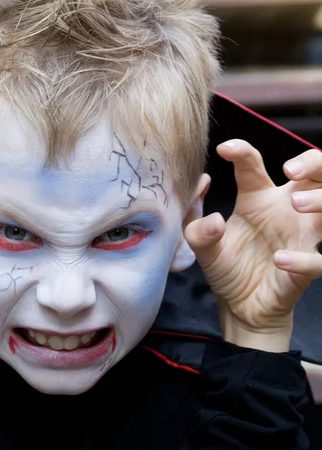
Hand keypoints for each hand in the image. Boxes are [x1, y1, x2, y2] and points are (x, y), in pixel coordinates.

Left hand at [185, 140, 321, 351]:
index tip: (224, 149)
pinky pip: (318, 260)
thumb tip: (206, 206)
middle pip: (316, 173)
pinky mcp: (306, 268)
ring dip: (321, 201)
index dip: (242, 151)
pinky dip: (303, 259)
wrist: (239, 305)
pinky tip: (280, 259)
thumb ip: (196, 227)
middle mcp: (285, 211)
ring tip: (296, 204)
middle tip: (291, 170)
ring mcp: (300, 238)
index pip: (253, 165)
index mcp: (257, 198)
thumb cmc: (226, 266)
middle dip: (313, 162)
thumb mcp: (200, 246)